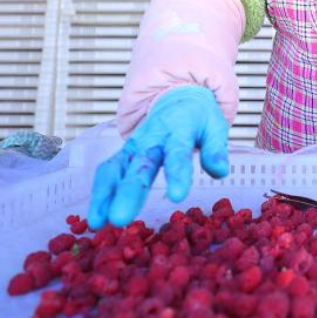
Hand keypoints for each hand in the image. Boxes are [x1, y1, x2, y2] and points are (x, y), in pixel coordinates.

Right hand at [88, 85, 228, 228]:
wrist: (179, 94)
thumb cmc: (199, 118)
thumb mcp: (215, 127)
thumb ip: (216, 150)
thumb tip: (221, 172)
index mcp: (178, 130)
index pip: (177, 153)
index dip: (177, 174)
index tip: (177, 196)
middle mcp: (151, 138)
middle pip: (139, 165)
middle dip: (129, 192)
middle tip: (120, 219)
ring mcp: (134, 146)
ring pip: (115, 168)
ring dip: (105, 195)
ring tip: (97, 223)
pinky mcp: (124, 153)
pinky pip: (108, 170)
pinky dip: (100, 193)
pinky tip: (95, 219)